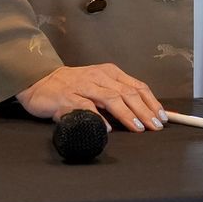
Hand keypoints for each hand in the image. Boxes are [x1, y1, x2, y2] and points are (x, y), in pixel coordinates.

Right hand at [17, 64, 165, 131]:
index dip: (152, 102)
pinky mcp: (68, 97)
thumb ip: (116, 95)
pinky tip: (108, 128)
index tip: (163, 117)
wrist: (39, 80)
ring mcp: (84, 86)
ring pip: (111, 98)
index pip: (137, 86)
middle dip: (145, 111)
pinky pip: (86, 107)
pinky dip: (99, 118)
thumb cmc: (73, 85)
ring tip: (139, 127)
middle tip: (155, 126)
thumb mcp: (98, 84)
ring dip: (128, 114)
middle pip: (128, 93)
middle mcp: (100, 77)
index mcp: (110, 73)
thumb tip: (141, 113)